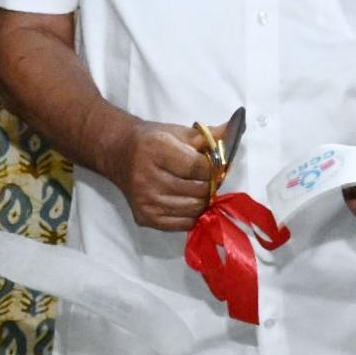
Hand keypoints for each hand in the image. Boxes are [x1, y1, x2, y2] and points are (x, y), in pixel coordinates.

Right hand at [110, 117, 222, 232]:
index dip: (213, 168)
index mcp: (156, 149)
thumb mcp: (179, 132)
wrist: (119, 153)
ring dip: (201, 201)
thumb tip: (236, 130)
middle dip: (209, 185)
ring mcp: (145, 200)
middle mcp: (147, 177)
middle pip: (198, 191)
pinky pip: (182, 224)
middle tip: (206, 179)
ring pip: (193, 209)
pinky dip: (190, 215)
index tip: (215, 166)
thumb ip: (208, 136)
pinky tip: (186, 202)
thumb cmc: (152, 141)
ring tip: (197, 189)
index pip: (199, 168)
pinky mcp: (144, 217)